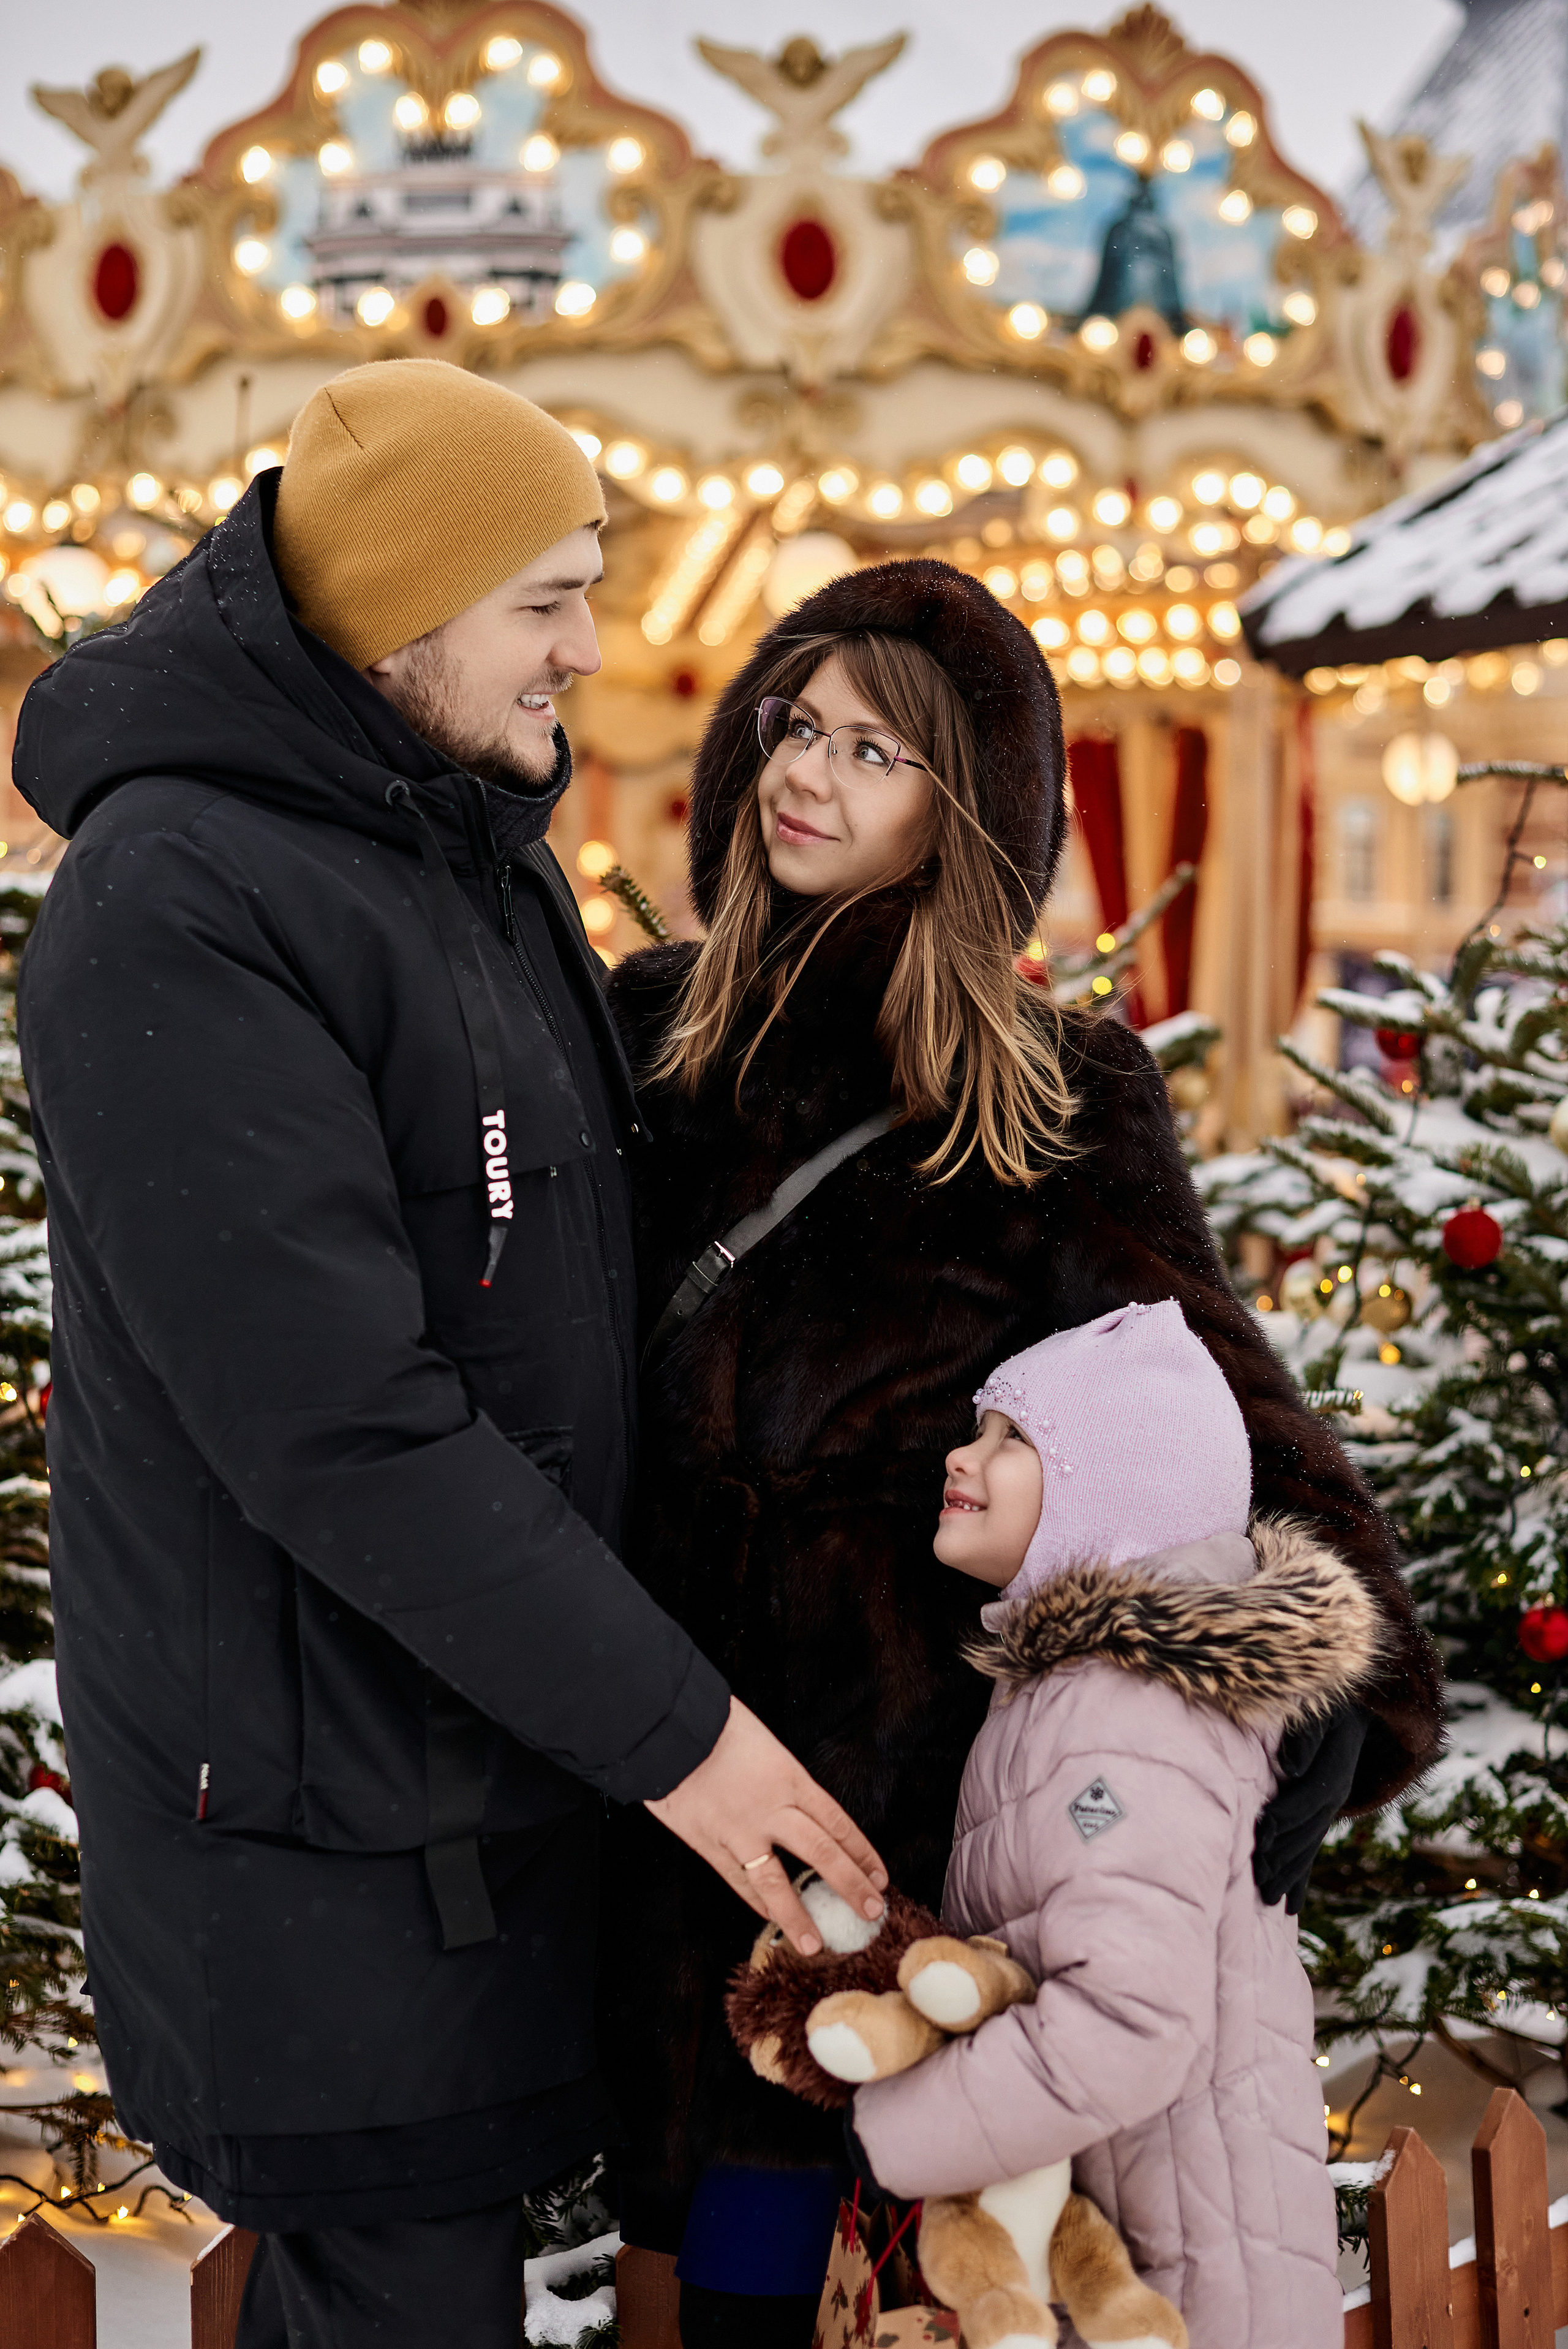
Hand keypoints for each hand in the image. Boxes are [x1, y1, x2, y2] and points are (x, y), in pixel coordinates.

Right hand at [646, 1696, 886, 1952]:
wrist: (669, 1728)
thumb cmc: (716, 1723)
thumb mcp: (763, 1741)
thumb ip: (781, 1776)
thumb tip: (793, 1800)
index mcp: (791, 1778)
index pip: (837, 1822)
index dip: (862, 1852)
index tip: (879, 1877)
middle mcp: (772, 1809)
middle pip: (822, 1852)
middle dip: (850, 1885)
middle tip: (871, 1912)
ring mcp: (740, 1831)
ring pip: (778, 1881)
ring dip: (798, 1915)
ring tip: (814, 1945)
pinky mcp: (709, 1844)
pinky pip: (738, 1880)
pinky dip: (755, 1902)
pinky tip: (769, 1918)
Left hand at [1253, 1702, 1370, 1913]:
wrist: (1355, 1705)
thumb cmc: (1327, 1702)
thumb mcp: (1322, 1708)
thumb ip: (1306, 1735)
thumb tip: (1290, 1767)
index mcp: (1335, 1768)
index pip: (1309, 1798)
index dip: (1286, 1815)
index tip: (1263, 1831)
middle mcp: (1336, 1794)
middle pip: (1309, 1831)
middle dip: (1285, 1855)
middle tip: (1260, 1879)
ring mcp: (1330, 1806)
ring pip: (1310, 1846)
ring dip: (1291, 1873)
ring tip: (1269, 1898)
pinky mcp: (1322, 1813)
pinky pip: (1312, 1847)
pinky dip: (1301, 1877)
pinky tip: (1291, 1905)